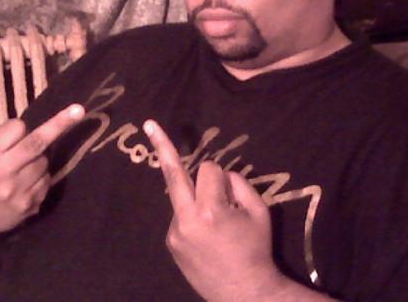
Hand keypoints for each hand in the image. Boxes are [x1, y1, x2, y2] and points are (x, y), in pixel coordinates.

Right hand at [0, 104, 84, 241]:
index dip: (19, 128)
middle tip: (78, 110)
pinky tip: (25, 184)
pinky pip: (46, 180)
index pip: (16, 128)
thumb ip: (1, 140)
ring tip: (22, 169)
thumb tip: (32, 127)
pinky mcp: (31, 204)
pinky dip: (41, 177)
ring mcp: (18, 191)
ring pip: (45, 162)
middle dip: (60, 124)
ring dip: (40, 159)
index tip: (18, 130)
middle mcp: (2, 173)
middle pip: (37, 143)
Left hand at [143, 119, 286, 301]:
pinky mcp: (170, 242)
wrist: (242, 293)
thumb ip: (239, 184)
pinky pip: (180, 215)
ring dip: (195, 196)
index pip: (209, 170)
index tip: (229, 188)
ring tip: (215, 223)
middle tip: (148, 123)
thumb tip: (220, 174)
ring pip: (182, 196)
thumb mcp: (260, 212)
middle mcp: (186, 219)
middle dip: (161, 145)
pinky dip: (192, 214)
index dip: (222, 176)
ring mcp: (174, 232)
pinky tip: (206, 235)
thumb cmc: (255, 249)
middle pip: (173, 173)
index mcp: (211, 210)